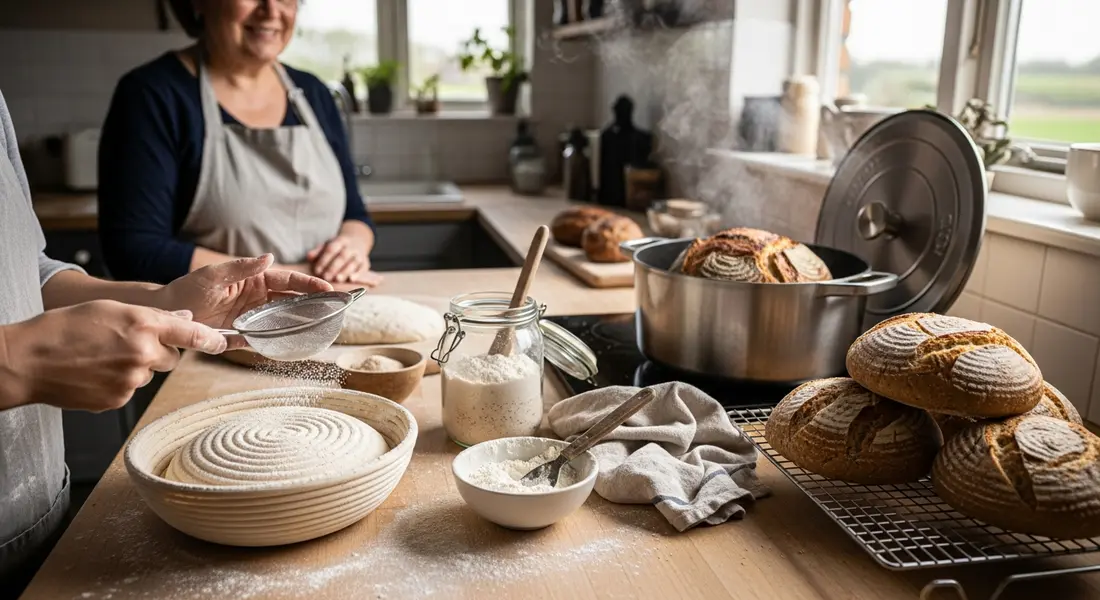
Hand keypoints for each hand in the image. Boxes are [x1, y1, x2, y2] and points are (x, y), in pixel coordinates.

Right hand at [0, 301, 225, 411]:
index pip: (191, 332)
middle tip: (128, 344)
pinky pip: (131, 390)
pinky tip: (96, 374)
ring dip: (136, 367)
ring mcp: (132, 379)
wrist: (28, 360)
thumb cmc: (64, 328)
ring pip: (149, 374)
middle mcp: (143, 352)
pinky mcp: (119, 400)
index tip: (222, 343)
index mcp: (143, 324)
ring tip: (103, 358)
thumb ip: (152, 316)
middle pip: (171, 358)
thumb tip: (184, 319)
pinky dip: (119, 383)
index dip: (210, 339)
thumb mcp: (110, 308)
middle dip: (158, 352)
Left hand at [157, 254, 331, 336]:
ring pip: (285, 320)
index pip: (289, 281)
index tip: (329, 288)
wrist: (168, 314)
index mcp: (255, 280)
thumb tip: (269, 257)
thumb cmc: (188, 290)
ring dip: (304, 323)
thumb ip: (242, 268)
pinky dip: (281, 342)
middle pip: (294, 300)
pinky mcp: (245, 336)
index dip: (310, 284)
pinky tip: (296, 345)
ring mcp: (254, 318)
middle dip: (315, 303)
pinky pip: (268, 339)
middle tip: (336, 308)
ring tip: (323, 326)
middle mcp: (259, 299)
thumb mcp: (214, 276)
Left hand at [307, 233, 371, 283]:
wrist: (358, 242)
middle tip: (326, 277)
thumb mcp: (328, 245)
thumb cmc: (338, 247)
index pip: (331, 249)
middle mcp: (351, 247)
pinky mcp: (365, 263)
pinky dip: (358, 274)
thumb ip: (318, 252)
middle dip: (334, 267)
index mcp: (340, 241)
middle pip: (342, 256)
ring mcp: (360, 254)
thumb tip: (308, 257)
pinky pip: (362, 268)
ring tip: (337, 279)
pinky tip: (351, 280)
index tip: (317, 270)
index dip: (324, 260)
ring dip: (345, 271)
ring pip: (353, 262)